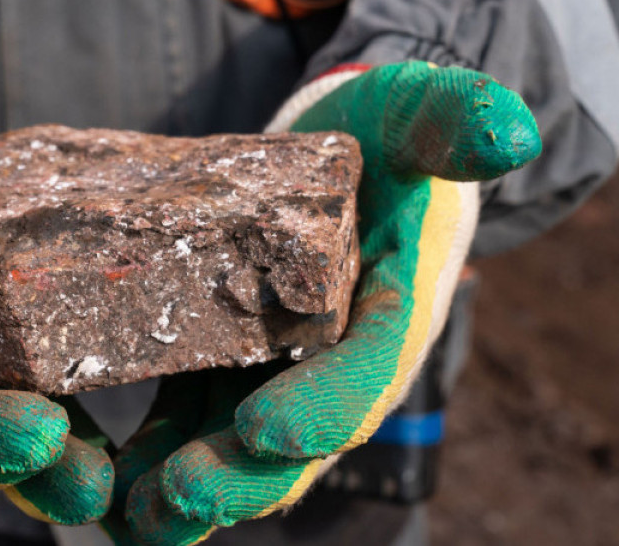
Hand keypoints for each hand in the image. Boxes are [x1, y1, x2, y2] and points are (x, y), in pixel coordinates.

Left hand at [109, 62, 541, 543]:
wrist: (350, 151)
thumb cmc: (386, 134)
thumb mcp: (422, 113)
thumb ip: (459, 120)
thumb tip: (510, 134)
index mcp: (396, 313)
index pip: (368, 372)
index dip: (324, 404)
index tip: (265, 428)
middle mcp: (340, 361)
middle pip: (298, 434)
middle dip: (243, 472)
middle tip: (183, 496)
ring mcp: (280, 369)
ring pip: (236, 445)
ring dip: (190, 485)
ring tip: (131, 517)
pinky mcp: (227, 360)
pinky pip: (191, 417)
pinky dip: (156, 450)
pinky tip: (108, 485)